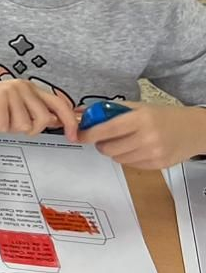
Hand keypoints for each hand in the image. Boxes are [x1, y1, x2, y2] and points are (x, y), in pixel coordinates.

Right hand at [0, 79, 77, 135]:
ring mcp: (10, 91)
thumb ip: (34, 111)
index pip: (59, 104)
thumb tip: (57, 123)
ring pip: (23, 126)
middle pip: (43, 119)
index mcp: (31, 88)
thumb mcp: (14, 105)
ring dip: (7, 128)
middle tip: (11, 123)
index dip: (69, 121)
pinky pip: (3, 126)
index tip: (73, 136)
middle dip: (29, 129)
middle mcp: (23, 87)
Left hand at [72, 103, 205, 169]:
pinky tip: (136, 148)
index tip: (78, 135)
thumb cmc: (162, 116)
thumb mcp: (138, 107)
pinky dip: (127, 158)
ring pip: (117, 158)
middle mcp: (147, 137)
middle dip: (100, 143)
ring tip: (124, 141)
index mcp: (141, 119)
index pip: (106, 129)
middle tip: (104, 137)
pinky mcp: (158, 165)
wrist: (194, 130)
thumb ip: (110, 110)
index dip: (88, 134)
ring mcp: (154, 154)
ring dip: (114, 151)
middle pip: (108, 148)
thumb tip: (80, 113)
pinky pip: (130, 165)